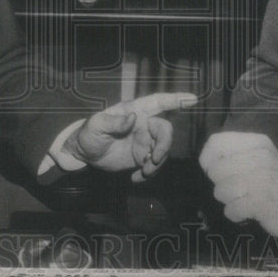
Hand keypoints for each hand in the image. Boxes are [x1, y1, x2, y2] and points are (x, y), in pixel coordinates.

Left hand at [62, 92, 196, 181]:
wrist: (85, 154)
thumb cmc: (89, 133)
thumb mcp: (96, 125)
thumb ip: (114, 121)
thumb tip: (134, 118)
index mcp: (134, 111)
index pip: (158, 102)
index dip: (176, 99)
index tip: (192, 99)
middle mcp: (144, 124)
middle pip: (165, 130)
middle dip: (164, 145)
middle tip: (153, 160)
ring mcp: (144, 141)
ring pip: (162, 149)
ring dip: (156, 163)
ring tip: (142, 172)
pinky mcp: (142, 157)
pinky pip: (154, 164)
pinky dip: (149, 173)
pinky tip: (135, 178)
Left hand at [199, 131, 277, 243]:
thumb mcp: (262, 157)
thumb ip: (237, 153)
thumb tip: (205, 161)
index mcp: (258, 142)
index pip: (216, 142)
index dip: (207, 159)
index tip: (213, 171)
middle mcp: (259, 157)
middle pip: (215, 170)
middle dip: (220, 184)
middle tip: (238, 190)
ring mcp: (262, 179)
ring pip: (220, 191)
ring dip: (228, 201)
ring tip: (245, 200)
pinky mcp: (262, 202)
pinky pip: (230, 210)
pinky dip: (236, 215)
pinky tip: (249, 212)